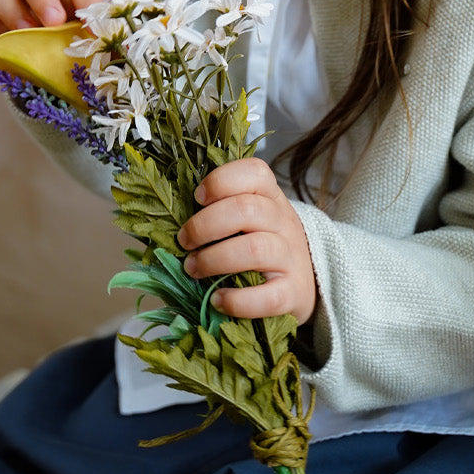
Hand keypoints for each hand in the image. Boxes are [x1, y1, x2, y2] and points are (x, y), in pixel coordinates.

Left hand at [178, 158, 316, 323]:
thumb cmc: (263, 245)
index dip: (221, 181)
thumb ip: (221, 210)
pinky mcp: (293, 293)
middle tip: (184, 241)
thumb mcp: (250, 220)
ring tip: (193, 269)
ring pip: (255, 249)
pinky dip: (238, 301)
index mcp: (270, 197)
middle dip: (204, 225)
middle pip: (247, 209)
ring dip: (214, 259)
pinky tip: (217, 299)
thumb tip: (168, 215)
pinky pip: (268, 297)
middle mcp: (283, 222)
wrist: (305, 281)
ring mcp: (291, 258)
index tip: (197, 198)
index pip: (255, 172)